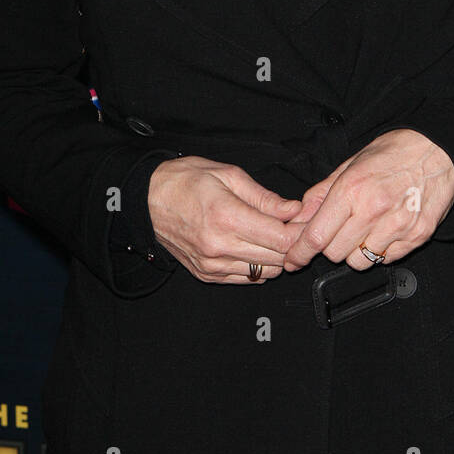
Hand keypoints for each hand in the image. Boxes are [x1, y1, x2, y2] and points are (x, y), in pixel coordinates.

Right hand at [147, 155, 305, 283]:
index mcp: (226, 217)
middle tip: (295, 226)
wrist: (146, 201)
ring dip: (277, 257)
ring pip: (264, 273)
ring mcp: (212, 265)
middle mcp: (219, 247)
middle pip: (277, 259)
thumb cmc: (185, 180)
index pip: (280, 239)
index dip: (300, 231)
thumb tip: (294, 210)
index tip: (306, 220)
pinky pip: (246, 279)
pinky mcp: (207, 275)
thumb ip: (263, 197)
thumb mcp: (227, 174)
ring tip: (274, 235)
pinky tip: (255, 246)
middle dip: (293, 244)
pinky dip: (258, 266)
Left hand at [281, 130, 453, 271]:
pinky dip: (380, 250)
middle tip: (339, 228)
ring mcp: (398, 227)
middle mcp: (374, 210)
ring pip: (360, 262)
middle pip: (335, 253)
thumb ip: (322, 192)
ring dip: (355, 251)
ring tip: (364, 228)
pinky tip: (385, 229)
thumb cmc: (394, 152)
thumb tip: (298, 216)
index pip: (316, 236)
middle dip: (330, 245)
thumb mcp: (351, 163)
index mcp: (352, 189)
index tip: (292, 259)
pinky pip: (386, 260)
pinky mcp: (417, 237)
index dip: (299, 252)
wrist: (439, 150)